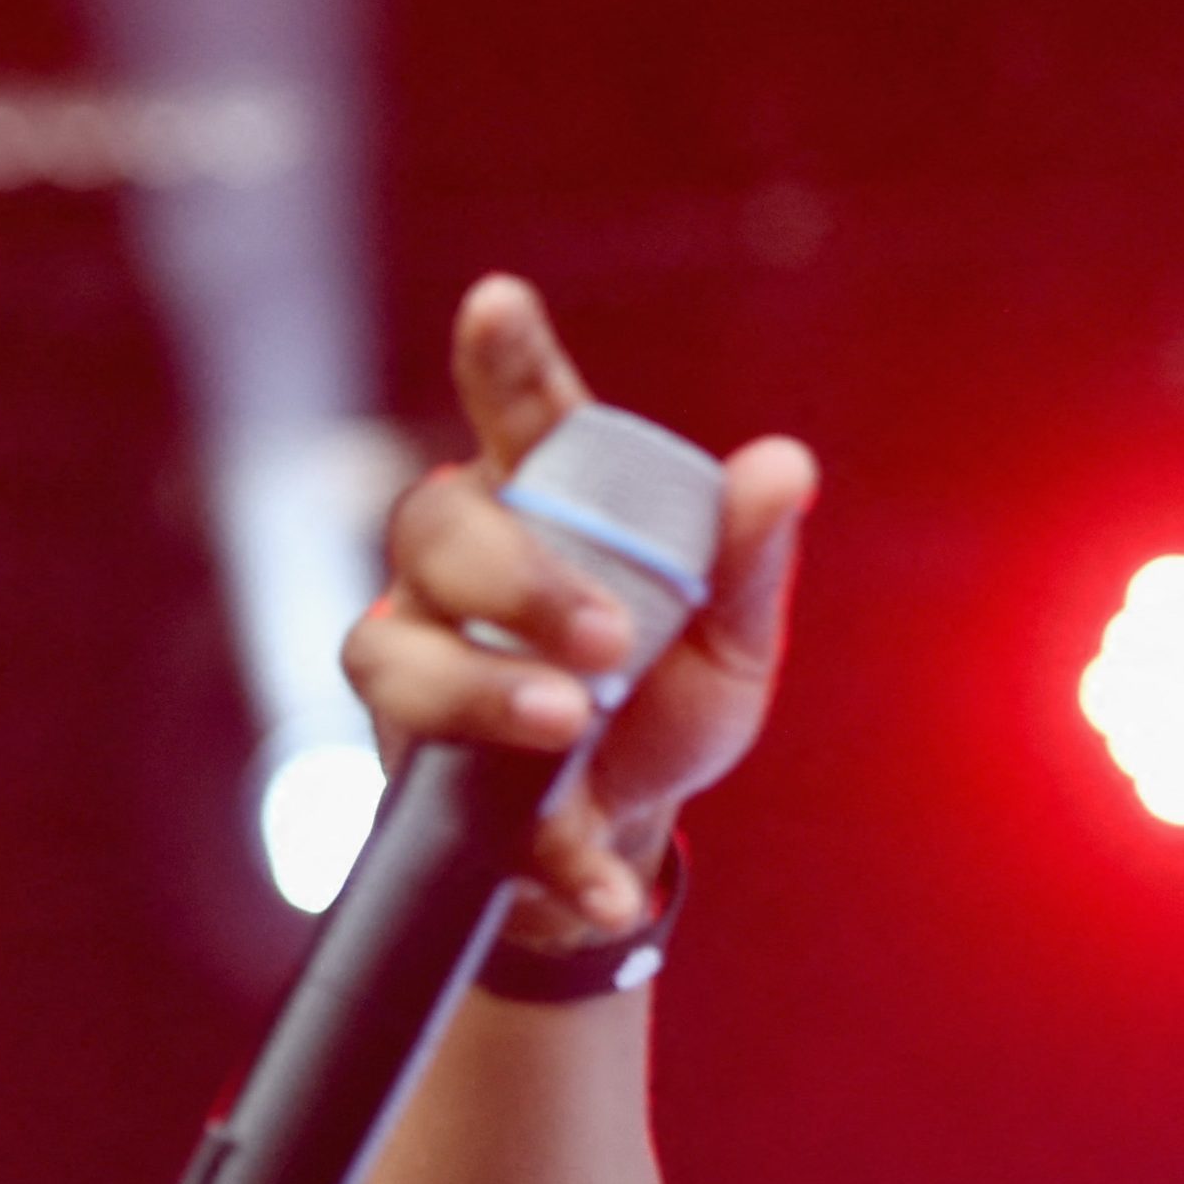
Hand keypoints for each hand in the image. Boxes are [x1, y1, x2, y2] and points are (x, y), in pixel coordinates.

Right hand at [340, 276, 816, 945]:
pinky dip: (537, 843)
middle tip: (607, 640)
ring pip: (398, 650)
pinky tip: (601, 883)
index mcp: (550, 510)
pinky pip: (440, 787)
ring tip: (568, 727)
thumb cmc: (668, 705)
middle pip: (437, 527)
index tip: (502, 300)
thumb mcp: (731, 642)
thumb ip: (747, 559)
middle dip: (517, 580)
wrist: (624, 840)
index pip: (518, 417)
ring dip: (485, 690)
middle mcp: (462, 566)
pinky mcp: (406, 757)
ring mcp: (418, 656)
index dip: (504, 359)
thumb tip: (786, 466)